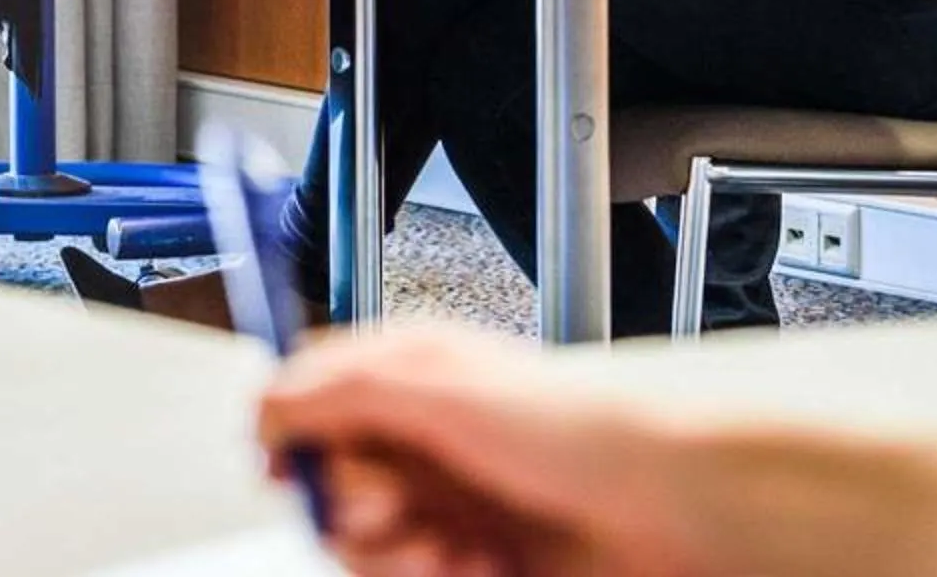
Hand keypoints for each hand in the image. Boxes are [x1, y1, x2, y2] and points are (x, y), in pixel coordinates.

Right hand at [258, 324, 730, 576]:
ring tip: (449, 549)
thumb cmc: (581, 428)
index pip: (308, 399)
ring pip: (367, 549)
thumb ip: (341, 390)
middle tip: (393, 506)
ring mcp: (447, 502)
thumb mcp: (440, 389)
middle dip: (351, 509)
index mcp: (407, 377)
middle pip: (327, 487)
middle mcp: (422, 439)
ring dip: (397, 558)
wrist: (670, 506)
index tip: (279, 468)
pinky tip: (486, 565)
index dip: (285, 436)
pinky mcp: (474, 560)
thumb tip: (266, 404)